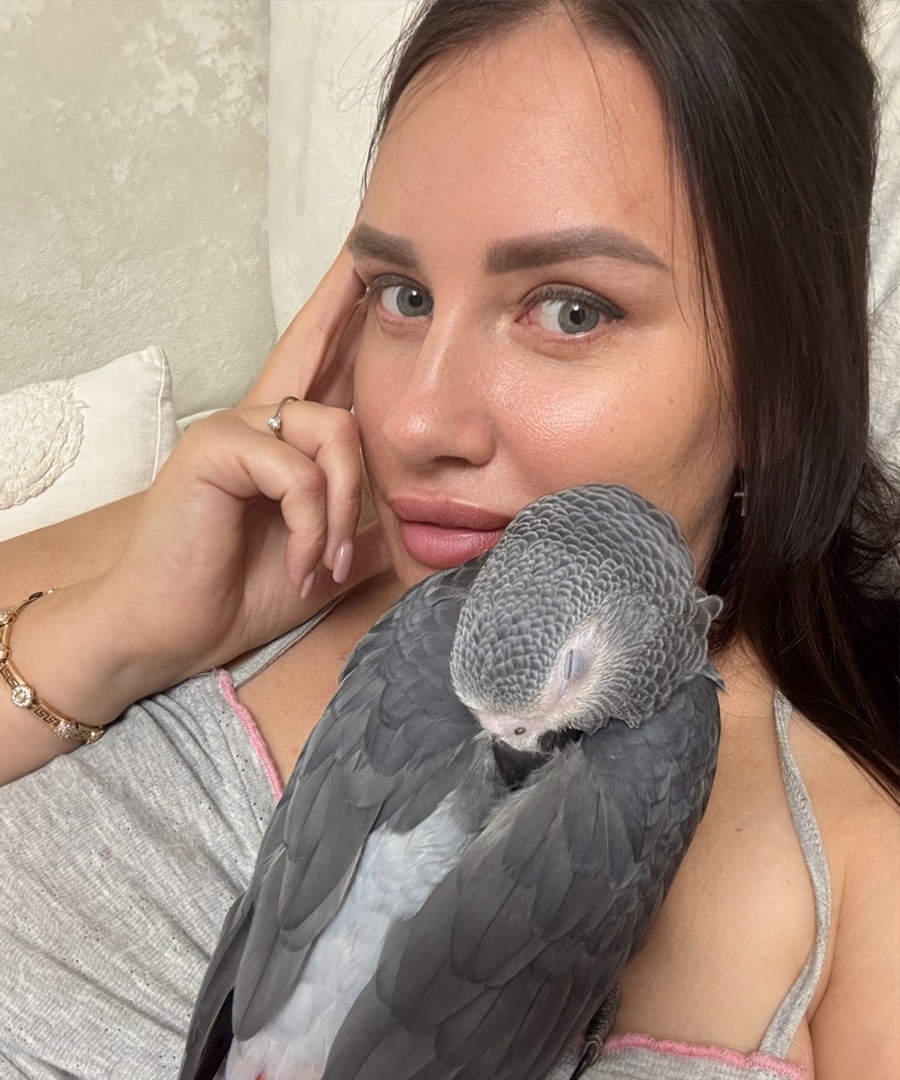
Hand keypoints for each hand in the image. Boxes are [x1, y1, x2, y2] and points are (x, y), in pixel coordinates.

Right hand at [94, 246, 390, 698]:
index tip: (367, 266)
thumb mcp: (326, 555)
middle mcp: (260, 418)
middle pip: (320, 348)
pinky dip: (313, 524)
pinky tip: (303, 564)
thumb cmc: (243, 592)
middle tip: (370, 255)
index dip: (343, 312)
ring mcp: (235, 426)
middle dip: (345, 298)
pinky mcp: (216, 447)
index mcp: (284, 439)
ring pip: (335, 431)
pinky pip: (297, 471)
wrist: (176, 631)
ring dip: (344, 507)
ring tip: (327, 561)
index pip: (321, 362)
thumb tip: (414, 514)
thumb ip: (363, 525)